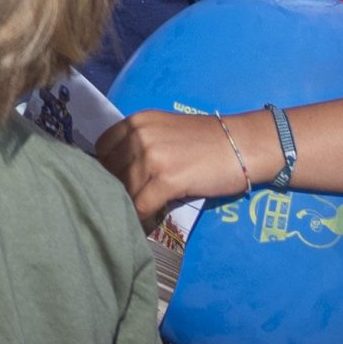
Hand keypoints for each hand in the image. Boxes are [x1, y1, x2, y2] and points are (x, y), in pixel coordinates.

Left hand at [95, 108, 264, 226]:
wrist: (240, 145)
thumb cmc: (205, 141)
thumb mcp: (163, 131)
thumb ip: (140, 143)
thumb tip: (118, 169)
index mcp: (136, 121)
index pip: (102, 149)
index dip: (107, 168)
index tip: (116, 182)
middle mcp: (138, 135)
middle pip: (110, 170)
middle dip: (116, 188)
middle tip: (127, 201)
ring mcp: (151, 157)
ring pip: (124, 189)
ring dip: (129, 204)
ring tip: (137, 213)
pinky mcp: (167, 179)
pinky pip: (141, 205)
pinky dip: (141, 217)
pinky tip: (146, 221)